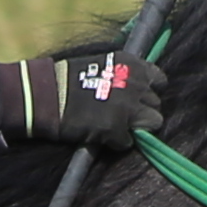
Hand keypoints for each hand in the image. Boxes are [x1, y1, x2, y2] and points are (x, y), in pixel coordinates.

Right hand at [22, 47, 161, 148]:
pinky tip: (102, 136)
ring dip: (136, 127)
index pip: (160, 81)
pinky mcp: (117, 129)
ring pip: (153, 123)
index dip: (150, 92)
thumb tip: (138, 88)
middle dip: (142, 111)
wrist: (46, 95)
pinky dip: (116, 142)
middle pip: (156, 105)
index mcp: (133, 65)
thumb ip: (124, 75)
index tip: (139, 99)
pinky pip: (128, 141)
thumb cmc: (69, 78)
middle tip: (124, 116)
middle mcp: (136, 84)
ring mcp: (129, 107)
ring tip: (117, 128)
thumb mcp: (104, 65)